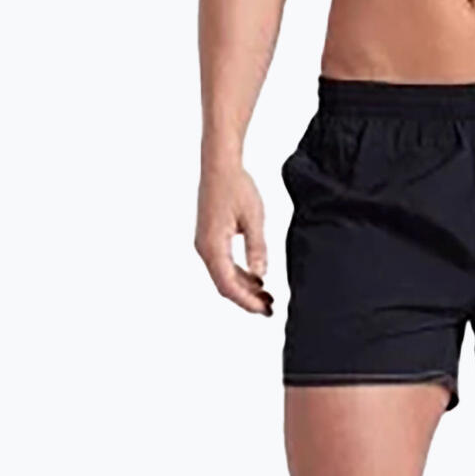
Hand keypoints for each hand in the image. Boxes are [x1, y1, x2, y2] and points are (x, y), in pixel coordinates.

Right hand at [195, 160, 273, 315]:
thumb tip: (261, 275)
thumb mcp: (254, 218)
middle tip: (269, 308)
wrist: (219, 166)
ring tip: (267, 296)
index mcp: (213, 245)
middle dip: (246, 299)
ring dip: (244, 288)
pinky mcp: (210, 239)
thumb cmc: (236, 187)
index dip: (247, 301)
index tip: (264, 309)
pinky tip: (257, 278)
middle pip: (224, 284)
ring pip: (223, 276)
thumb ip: (257, 248)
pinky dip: (239, 275)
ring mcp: (205, 244)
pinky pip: (223, 264)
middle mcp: (204, 248)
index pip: (228, 284)